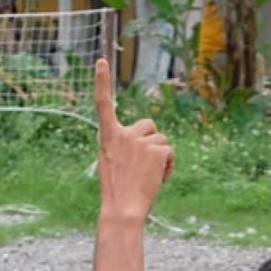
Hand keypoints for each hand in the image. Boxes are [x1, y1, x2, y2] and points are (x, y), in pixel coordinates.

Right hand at [92, 59, 172, 219]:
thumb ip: (126, 146)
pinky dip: (168, 166)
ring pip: (162, 141)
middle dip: (152, 141)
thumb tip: (150, 143)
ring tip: (148, 177)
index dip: (102, 82)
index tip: (101, 61)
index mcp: (107, 136)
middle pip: (148, 125)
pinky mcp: (156, 150)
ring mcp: (140, 141)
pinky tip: (158, 179)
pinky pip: (169, 151)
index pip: (102, 104)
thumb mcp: (113, 163)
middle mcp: (122, 134)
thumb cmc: (117, 191)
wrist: (122, 210)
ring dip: (161, 157)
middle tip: (144, 165)